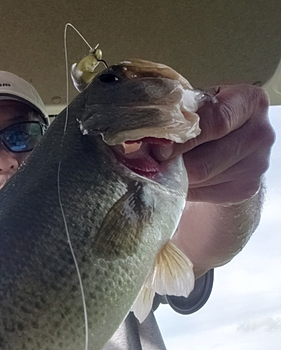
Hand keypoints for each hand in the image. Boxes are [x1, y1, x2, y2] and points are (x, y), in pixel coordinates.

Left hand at [157, 84, 274, 203]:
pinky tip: (182, 178)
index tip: (159, 150)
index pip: (216, 121)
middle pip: (205, 159)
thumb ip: (177, 115)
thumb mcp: (197, 106)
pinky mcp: (246, 188)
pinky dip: (186, 188)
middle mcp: (260, 133)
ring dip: (177, 176)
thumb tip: (142, 140)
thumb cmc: (208, 120)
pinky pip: (203, 193)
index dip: (183, 138)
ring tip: (166, 168)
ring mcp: (257, 164)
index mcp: (249, 101)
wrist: (230, 148)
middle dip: (173, 163)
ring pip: (201, 179)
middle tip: (153, 164)